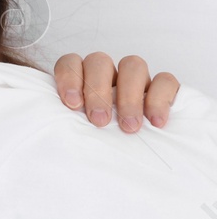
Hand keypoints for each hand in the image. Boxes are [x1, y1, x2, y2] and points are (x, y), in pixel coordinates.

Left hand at [53, 52, 178, 131]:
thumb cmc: (92, 138)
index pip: (70, 62)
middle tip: (99, 120)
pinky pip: (165, 80)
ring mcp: (135, 78)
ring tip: (128, 126)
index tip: (71, 104)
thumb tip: (52, 125)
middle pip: (99, 62)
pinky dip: (159, 99)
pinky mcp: (162, 88)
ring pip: (132, 65)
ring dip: (128, 95)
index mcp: (81, 79)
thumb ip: (65, 120)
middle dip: (97, 90)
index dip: (69, 78)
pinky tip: (155, 122)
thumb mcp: (74, 129)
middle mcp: (107, 74)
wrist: (125, 156)